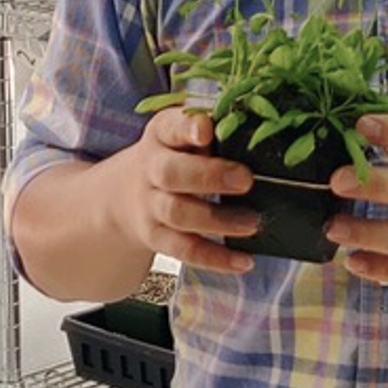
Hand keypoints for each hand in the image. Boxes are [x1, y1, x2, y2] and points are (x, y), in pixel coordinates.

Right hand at [111, 109, 258, 273]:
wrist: (125, 194)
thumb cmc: (175, 155)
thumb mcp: (185, 133)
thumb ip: (216, 128)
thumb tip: (262, 130)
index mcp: (162, 134)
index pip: (171, 127)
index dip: (188, 128)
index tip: (207, 130)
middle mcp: (151, 169)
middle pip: (172, 174)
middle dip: (209, 177)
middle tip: (245, 180)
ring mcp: (152, 206)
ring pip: (179, 214)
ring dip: (218, 221)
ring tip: (253, 222)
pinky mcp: (157, 238)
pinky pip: (185, 250)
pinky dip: (215, 258)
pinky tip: (243, 260)